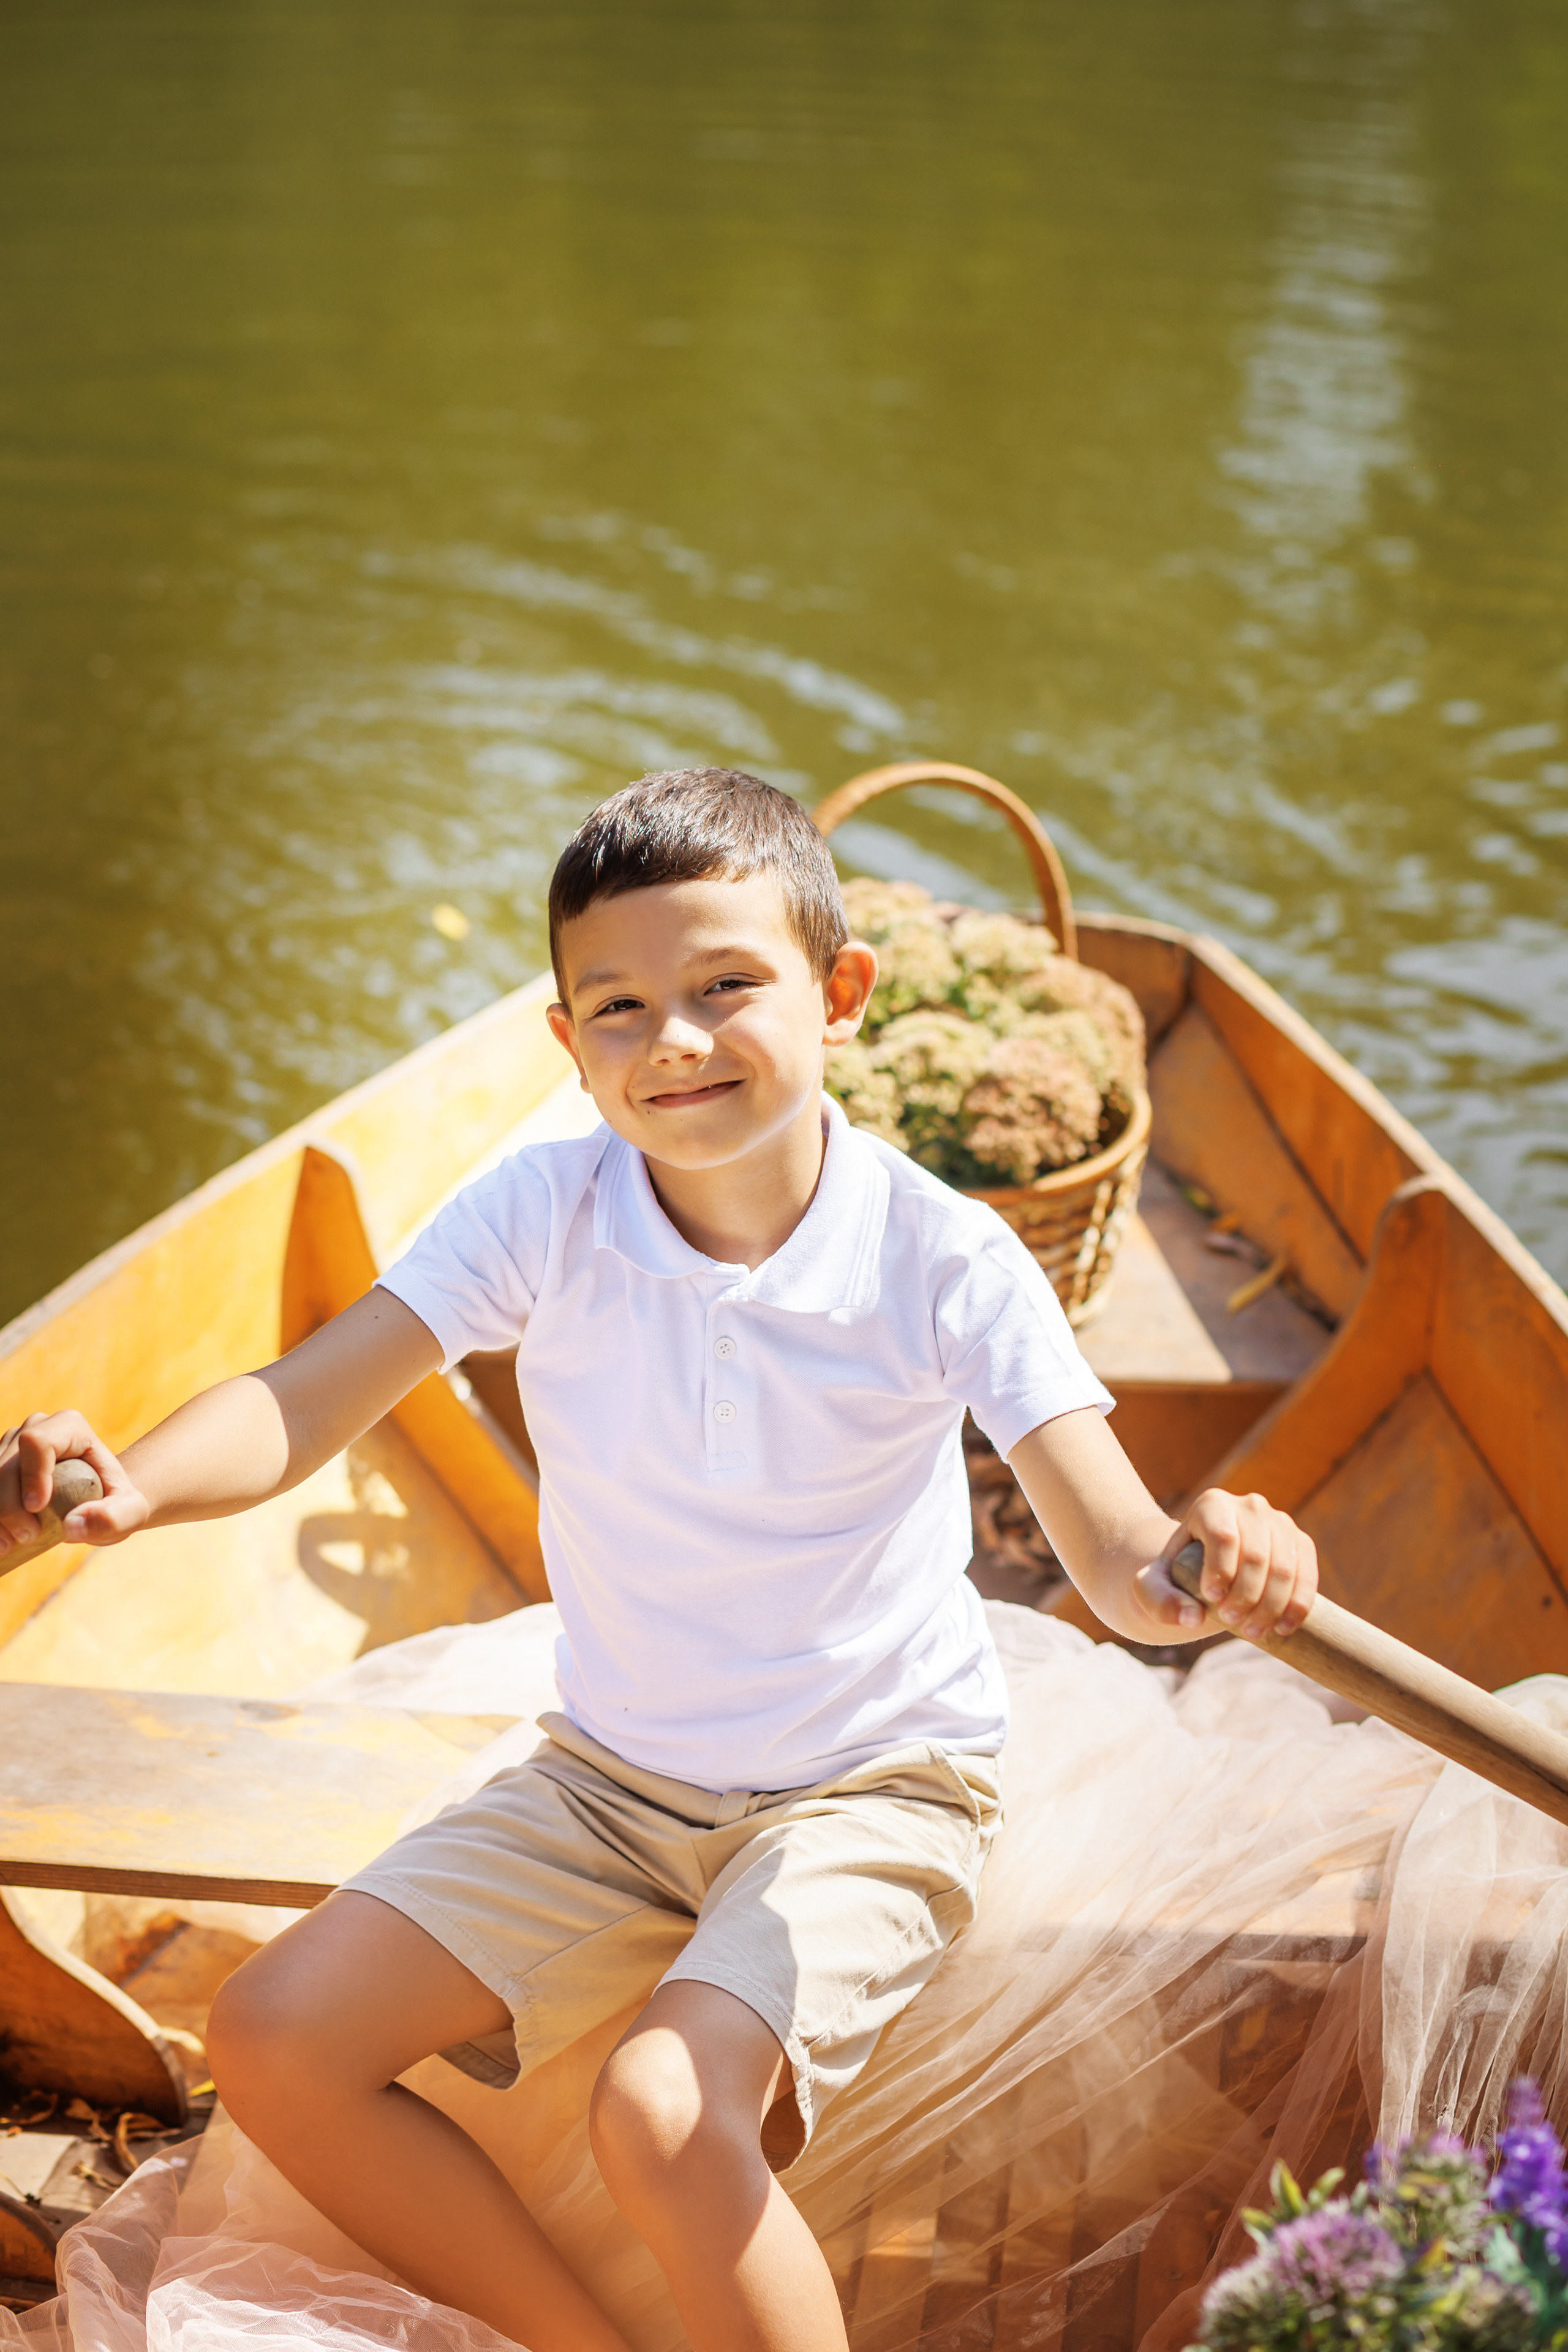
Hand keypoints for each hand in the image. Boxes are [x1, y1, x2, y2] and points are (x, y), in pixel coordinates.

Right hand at [0, 1411, 149, 1558]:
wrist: (95, 1503)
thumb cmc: (114, 1504)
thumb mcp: (129, 1513)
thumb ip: (113, 1518)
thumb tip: (73, 1526)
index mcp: (69, 1427)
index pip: (39, 1442)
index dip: (32, 1474)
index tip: (38, 1508)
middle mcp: (36, 1427)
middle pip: (7, 1462)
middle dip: (9, 1505)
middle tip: (27, 1538)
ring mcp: (11, 1443)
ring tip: (7, 1545)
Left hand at [1134, 1488, 1317, 1639]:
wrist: (1205, 1570)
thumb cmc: (1176, 1576)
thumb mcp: (1152, 1586)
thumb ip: (1159, 1600)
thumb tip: (1191, 1617)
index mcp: (1212, 1504)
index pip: (1223, 1536)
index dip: (1221, 1571)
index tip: (1211, 1600)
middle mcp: (1250, 1506)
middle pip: (1255, 1555)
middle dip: (1245, 1596)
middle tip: (1231, 1623)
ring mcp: (1280, 1523)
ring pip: (1284, 1567)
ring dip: (1271, 1606)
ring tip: (1252, 1632)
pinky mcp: (1300, 1544)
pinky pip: (1307, 1574)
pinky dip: (1298, 1605)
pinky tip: (1283, 1628)